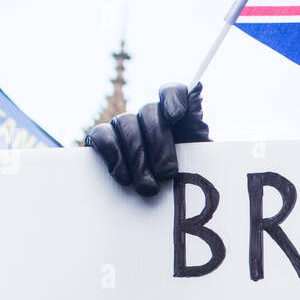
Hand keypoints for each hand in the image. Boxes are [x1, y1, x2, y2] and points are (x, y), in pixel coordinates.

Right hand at [86, 82, 209, 196]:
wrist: (159, 210)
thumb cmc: (182, 181)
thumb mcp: (197, 159)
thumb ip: (197, 127)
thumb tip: (196, 90)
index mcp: (175, 118)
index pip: (173, 92)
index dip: (173, 98)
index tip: (174, 117)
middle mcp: (148, 117)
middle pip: (149, 111)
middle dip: (159, 144)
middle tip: (167, 174)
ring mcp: (124, 125)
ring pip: (125, 122)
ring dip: (137, 157)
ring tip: (147, 186)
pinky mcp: (102, 139)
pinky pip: (102, 135)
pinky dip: (113, 155)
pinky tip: (124, 176)